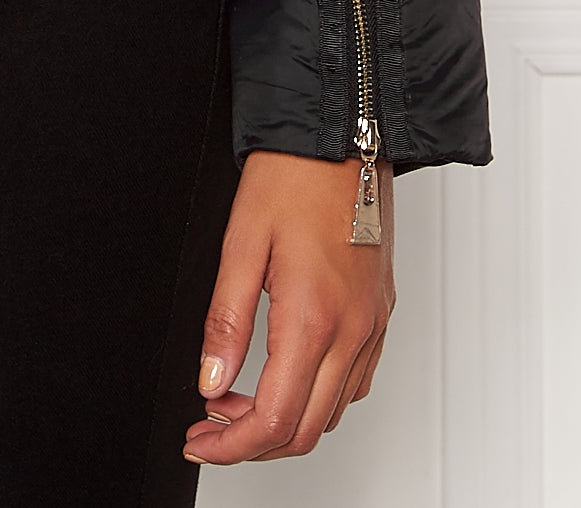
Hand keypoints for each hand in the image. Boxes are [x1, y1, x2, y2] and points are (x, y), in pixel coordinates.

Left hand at [183, 149, 395, 464]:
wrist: (343, 134)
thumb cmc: (294, 175)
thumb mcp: (241, 241)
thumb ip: (225, 320)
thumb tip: (209, 380)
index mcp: (312, 318)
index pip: (272, 420)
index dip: (229, 446)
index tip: (199, 439)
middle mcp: (352, 331)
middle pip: (305, 430)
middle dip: (252, 443)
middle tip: (210, 426)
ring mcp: (373, 325)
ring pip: (333, 412)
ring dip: (284, 420)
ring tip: (238, 397)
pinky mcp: (381, 313)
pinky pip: (355, 382)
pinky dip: (318, 396)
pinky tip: (285, 374)